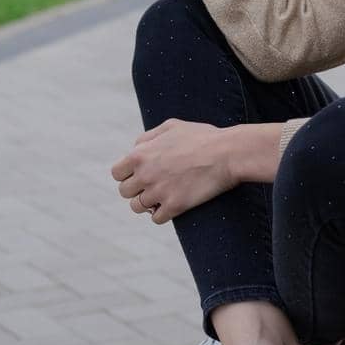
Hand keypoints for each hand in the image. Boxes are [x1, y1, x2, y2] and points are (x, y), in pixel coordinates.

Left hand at [111, 119, 234, 224]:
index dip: (128, 175)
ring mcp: (159, 192)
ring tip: (162, 197)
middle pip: (125, 192)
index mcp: (140, 154)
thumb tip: (136, 148)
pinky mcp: (174, 206)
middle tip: (153, 186)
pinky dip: (163, 214)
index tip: (140, 175)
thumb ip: (148, 137)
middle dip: (137, 190)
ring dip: (148, 204)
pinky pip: (156, 219)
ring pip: (138, 207)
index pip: (117, 173)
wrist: (227, 153)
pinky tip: (173, 205)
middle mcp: (145, 174)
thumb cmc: (202, 137)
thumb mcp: (172, 126)